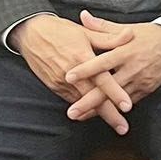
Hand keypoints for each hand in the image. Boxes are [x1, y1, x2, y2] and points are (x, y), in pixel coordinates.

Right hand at [13, 13, 131, 134]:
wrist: (30, 33)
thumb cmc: (60, 31)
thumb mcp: (86, 32)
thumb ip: (109, 37)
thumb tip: (130, 35)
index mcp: (82, 57)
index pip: (102, 80)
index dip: (115, 93)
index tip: (127, 106)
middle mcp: (72, 74)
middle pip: (93, 99)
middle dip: (110, 115)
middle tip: (123, 129)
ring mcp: (62, 82)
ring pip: (82, 102)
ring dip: (97, 114)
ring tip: (114, 123)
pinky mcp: (54, 86)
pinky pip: (72, 99)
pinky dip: (84, 107)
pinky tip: (95, 112)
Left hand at [65, 12, 160, 118]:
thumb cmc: (148, 35)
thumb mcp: (126, 28)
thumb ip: (102, 26)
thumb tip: (83, 16)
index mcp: (125, 51)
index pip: (102, 62)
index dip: (85, 70)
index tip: (68, 77)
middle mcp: (132, 68)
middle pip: (108, 88)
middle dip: (88, 101)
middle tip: (71, 112)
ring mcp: (140, 81)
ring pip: (117, 100)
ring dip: (99, 110)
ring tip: (81, 117)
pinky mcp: (147, 89)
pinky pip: (128, 101)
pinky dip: (114, 109)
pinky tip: (100, 114)